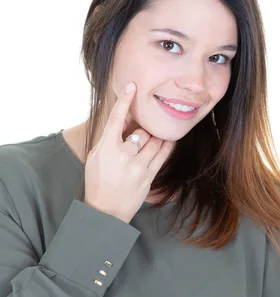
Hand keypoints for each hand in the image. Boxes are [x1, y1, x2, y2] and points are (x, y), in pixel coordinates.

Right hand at [84, 82, 174, 222]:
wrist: (105, 210)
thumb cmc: (98, 180)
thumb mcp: (96, 155)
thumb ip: (110, 137)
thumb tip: (124, 117)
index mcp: (106, 148)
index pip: (116, 118)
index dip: (125, 100)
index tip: (132, 86)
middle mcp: (123, 155)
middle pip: (141, 131)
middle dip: (142, 131)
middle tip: (140, 134)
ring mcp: (137, 166)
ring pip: (153, 141)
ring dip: (153, 137)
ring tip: (151, 139)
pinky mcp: (149, 176)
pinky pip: (162, 154)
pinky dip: (166, 145)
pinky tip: (167, 140)